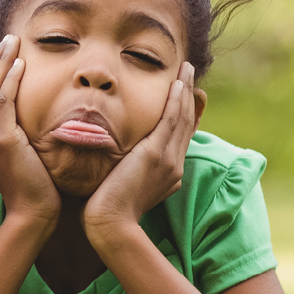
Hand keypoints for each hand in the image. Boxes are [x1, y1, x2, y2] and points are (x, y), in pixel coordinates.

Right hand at [0, 36, 59, 225]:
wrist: (33, 211)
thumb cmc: (32, 184)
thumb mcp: (14, 153)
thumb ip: (10, 130)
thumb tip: (21, 108)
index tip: (0, 59)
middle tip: (8, 40)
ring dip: (1, 62)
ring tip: (14, 42)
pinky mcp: (1, 140)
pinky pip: (2, 100)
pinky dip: (11, 79)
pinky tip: (22, 65)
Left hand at [84, 63, 200, 247]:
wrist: (110, 224)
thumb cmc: (105, 211)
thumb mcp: (119, 186)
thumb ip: (122, 171)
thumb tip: (113, 162)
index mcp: (167, 173)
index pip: (178, 137)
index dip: (183, 114)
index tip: (183, 94)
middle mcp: (173, 165)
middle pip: (185, 124)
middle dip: (188, 98)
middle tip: (189, 74)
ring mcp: (168, 159)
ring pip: (182, 118)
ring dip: (185, 91)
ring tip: (186, 69)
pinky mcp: (157, 154)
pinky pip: (172, 120)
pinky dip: (177, 101)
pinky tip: (178, 84)